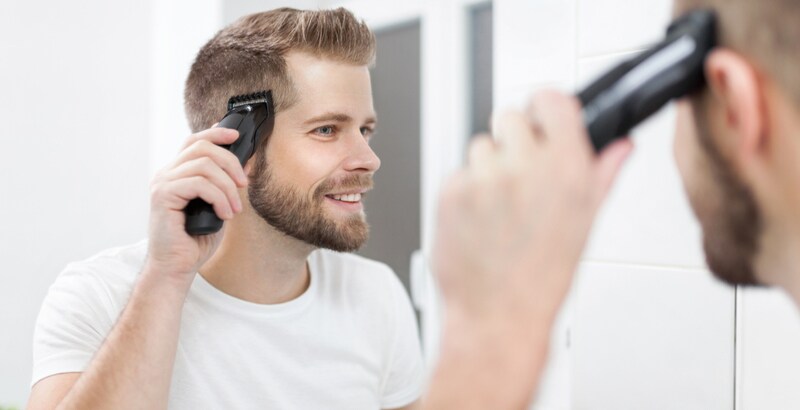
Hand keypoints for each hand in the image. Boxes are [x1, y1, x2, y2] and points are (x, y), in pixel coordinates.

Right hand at [146, 127, 247, 285]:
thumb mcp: (219, 206)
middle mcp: (166, 174)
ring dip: (227, 186)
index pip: (194, 141)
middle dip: (230, 162)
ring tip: (234, 209)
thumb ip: (227, 185)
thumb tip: (245, 163)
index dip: (216, 133)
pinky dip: (219, 197)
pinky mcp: (162, 195)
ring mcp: (162, 183)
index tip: (237, 136)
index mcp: (177, 174)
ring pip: (204, 165)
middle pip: (202, 147)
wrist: (176, 267)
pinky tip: (224, 214)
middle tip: (244, 184)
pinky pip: (199, 183)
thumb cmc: (194, 241)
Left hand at [433, 90, 631, 337]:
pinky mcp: (451, 192)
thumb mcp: (585, 222)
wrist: (498, 315)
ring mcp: (484, 178)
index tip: (542, 122)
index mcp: (566, 168)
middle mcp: (524, 166)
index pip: (550, 100)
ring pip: (480, 146)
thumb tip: (620, 144)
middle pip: (510, 117)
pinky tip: (478, 220)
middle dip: (515, 141)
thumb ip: (602, 173)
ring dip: (488, 167)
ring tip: (498, 207)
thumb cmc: (542, 277)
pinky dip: (464, 191)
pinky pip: (457, 173)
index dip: (545, 110)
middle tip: (519, 177)